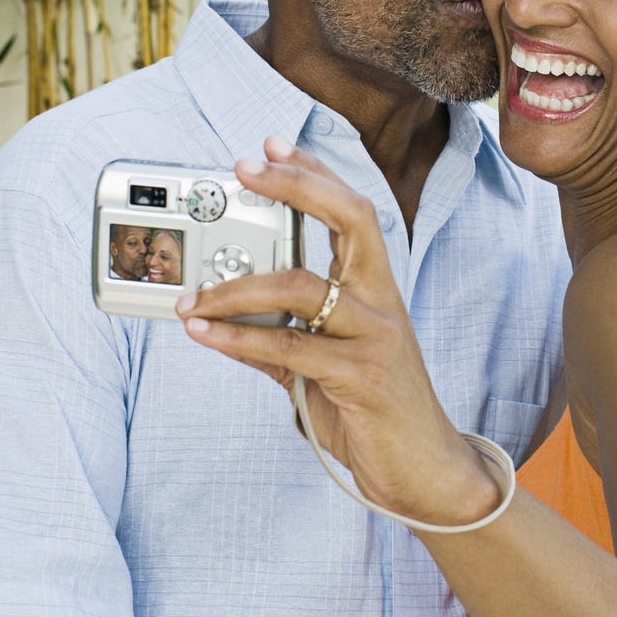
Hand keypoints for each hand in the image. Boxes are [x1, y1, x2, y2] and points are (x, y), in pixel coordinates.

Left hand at [180, 137, 503, 527]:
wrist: (424, 470)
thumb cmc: (373, 411)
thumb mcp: (324, 364)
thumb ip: (282, 336)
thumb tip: (222, 317)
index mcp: (375, 288)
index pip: (350, 210)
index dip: (312, 173)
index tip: (271, 146)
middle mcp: (380, 300)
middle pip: (349, 217)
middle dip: (295, 186)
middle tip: (244, 171)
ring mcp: (375, 335)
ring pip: (301, 285)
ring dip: (235, 287)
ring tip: (192, 296)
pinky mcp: (362, 375)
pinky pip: (290, 346)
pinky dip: (238, 339)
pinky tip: (205, 334)